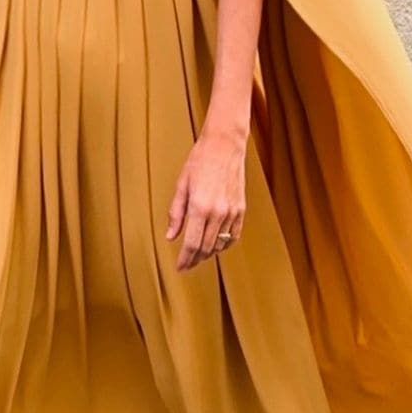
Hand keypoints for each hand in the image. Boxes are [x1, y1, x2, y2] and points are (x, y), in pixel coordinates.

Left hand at [164, 128, 246, 271]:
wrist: (224, 145)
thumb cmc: (200, 160)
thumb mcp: (181, 185)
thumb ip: (176, 213)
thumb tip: (170, 236)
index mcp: (200, 207)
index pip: (192, 244)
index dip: (185, 260)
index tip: (180, 267)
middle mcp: (218, 212)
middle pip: (206, 248)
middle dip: (195, 259)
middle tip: (187, 264)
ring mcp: (232, 212)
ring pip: (220, 244)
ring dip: (209, 253)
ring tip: (199, 255)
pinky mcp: (241, 209)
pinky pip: (234, 235)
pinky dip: (225, 244)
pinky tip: (217, 246)